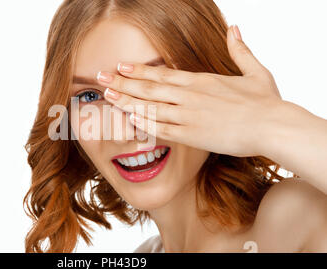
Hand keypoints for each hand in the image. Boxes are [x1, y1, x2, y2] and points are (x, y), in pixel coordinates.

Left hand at [96, 25, 283, 156]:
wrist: (273, 127)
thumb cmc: (266, 102)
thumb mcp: (254, 71)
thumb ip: (240, 50)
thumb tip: (235, 28)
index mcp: (202, 81)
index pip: (163, 74)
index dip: (139, 71)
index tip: (121, 66)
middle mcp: (190, 96)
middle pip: (149, 88)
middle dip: (123, 82)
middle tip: (100, 77)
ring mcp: (189, 115)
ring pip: (150, 108)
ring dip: (127, 101)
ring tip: (107, 96)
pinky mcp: (192, 135)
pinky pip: (161, 129)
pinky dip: (143, 124)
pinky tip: (128, 120)